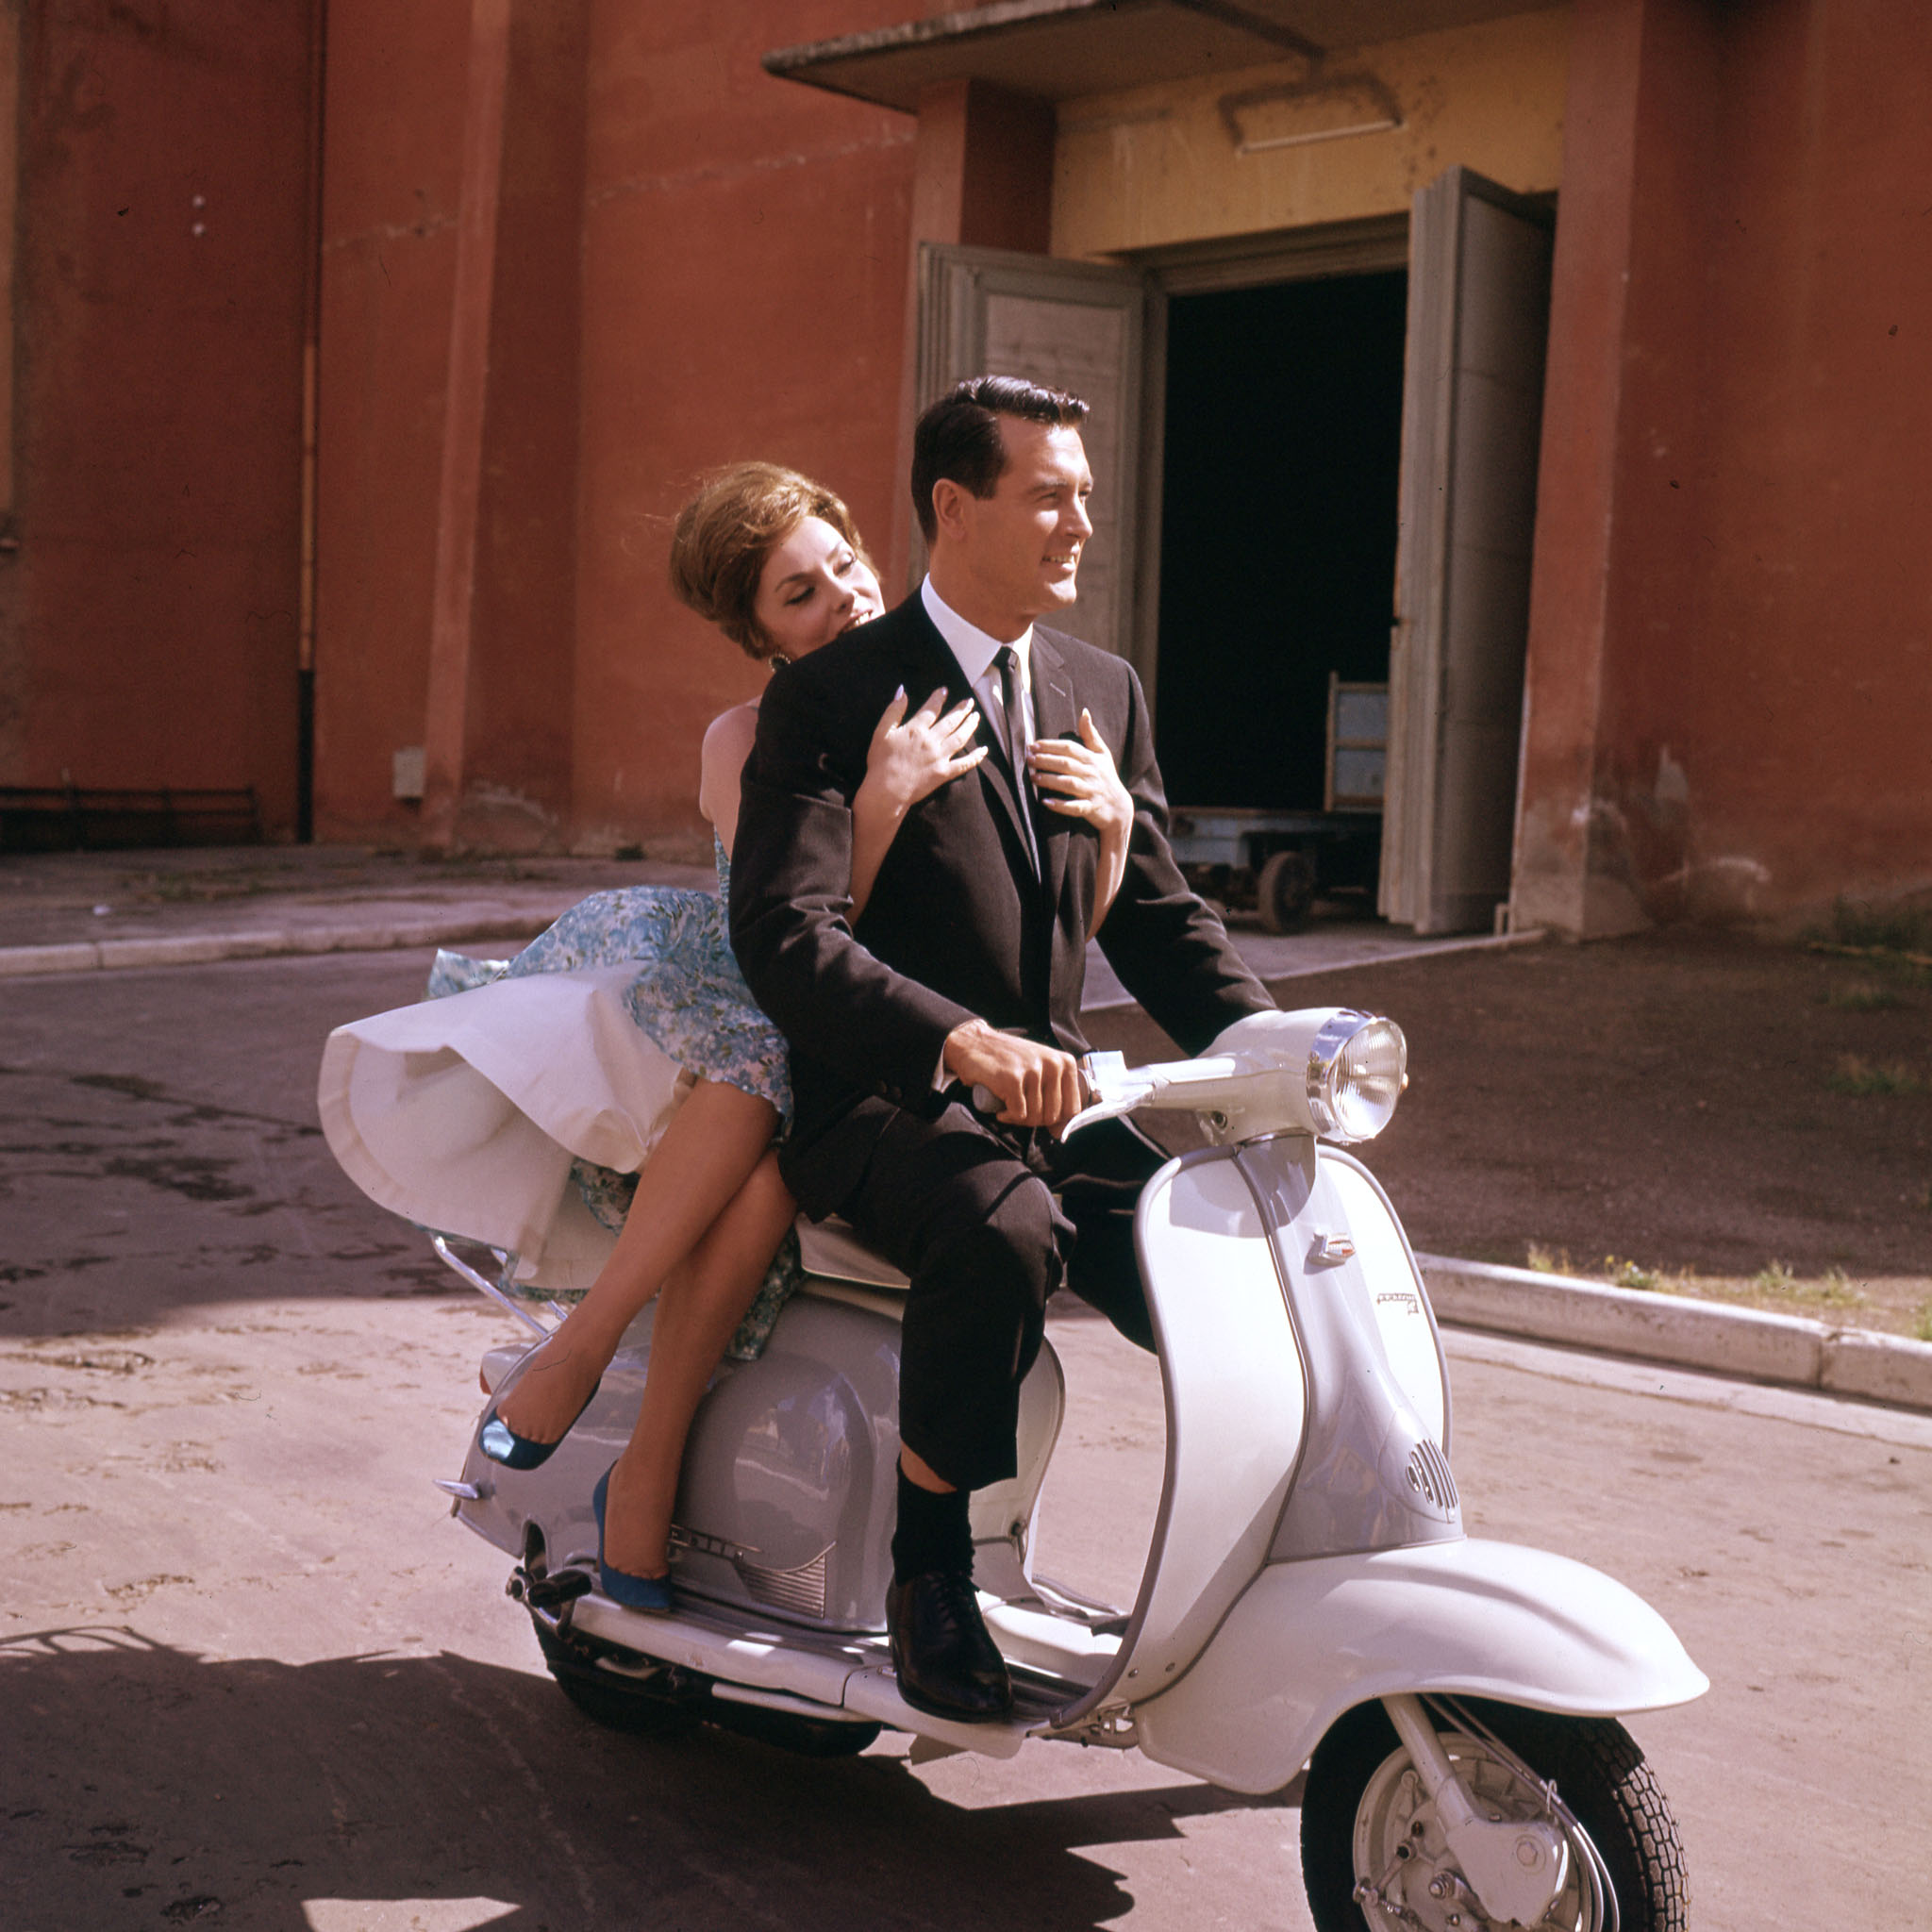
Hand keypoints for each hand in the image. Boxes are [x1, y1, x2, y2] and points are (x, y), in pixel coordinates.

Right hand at [863, 686, 987, 814]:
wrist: (886, 791)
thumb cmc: (881, 762)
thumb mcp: (881, 732)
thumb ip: (893, 711)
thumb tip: (903, 691)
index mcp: (916, 729)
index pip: (931, 709)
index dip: (938, 698)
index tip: (944, 690)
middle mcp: (931, 740)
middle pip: (951, 721)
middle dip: (961, 709)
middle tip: (969, 702)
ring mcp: (940, 757)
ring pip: (960, 737)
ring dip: (970, 726)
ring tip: (976, 717)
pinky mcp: (944, 773)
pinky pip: (964, 764)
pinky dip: (976, 757)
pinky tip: (984, 750)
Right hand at [943, 1020, 1084, 1132]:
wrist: (974, 1043)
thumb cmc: (1009, 1061)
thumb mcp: (1041, 1070)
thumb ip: (1057, 1095)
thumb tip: (1062, 1132)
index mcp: (1065, 1063)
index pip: (1072, 1109)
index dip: (1055, 1119)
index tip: (1038, 1113)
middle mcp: (1053, 1065)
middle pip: (1052, 1116)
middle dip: (1034, 1120)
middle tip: (1019, 1109)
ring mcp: (1033, 1071)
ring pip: (1035, 1117)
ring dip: (1019, 1118)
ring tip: (1009, 1105)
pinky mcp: (1013, 1079)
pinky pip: (1018, 1115)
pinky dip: (1007, 1116)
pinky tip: (1001, 1107)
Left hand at [1029, 709, 1131, 842]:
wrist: (1119, 808)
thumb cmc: (1107, 777)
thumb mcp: (1103, 754)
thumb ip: (1091, 734)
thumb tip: (1084, 712)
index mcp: (1093, 759)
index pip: (1070, 748)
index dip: (1051, 745)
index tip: (1033, 745)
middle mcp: (1092, 774)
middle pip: (1067, 764)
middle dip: (1047, 760)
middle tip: (1029, 758)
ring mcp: (1091, 792)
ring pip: (1069, 784)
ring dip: (1050, 780)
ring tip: (1034, 777)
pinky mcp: (1090, 808)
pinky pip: (1075, 807)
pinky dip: (1060, 805)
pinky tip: (1045, 802)